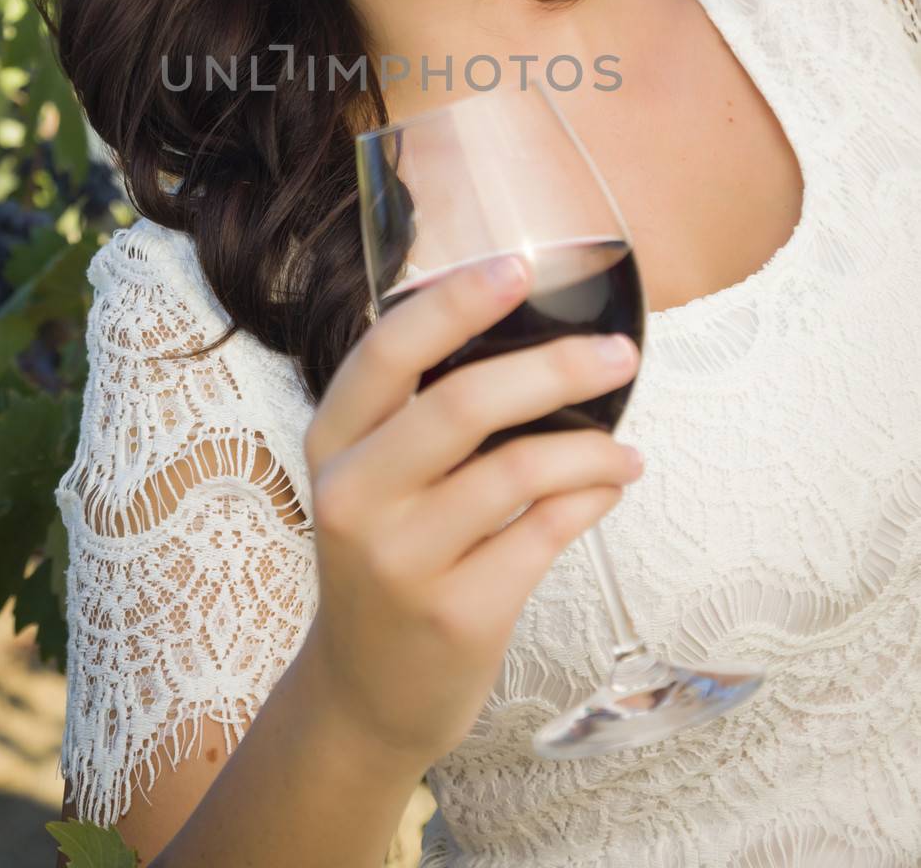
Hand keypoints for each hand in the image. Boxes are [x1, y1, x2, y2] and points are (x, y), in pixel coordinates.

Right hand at [301, 253, 642, 766]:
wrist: (368, 693)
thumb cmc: (389, 555)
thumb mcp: (372, 477)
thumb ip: (419, 409)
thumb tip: (533, 326)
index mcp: (332, 441)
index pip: (387, 350)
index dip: (455, 302)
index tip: (519, 264)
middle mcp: (354, 497)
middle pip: (462, 405)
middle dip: (557, 368)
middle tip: (621, 354)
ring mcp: (401, 562)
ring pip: (517, 472)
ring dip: (592, 448)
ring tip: (626, 450)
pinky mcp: (456, 616)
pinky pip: (545, 535)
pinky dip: (592, 499)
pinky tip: (610, 486)